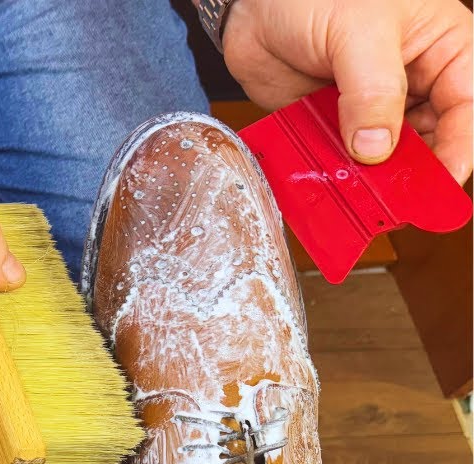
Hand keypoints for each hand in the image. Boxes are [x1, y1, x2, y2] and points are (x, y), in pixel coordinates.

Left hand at [222, 0, 472, 182]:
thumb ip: (372, 91)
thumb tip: (376, 148)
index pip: (466, 108)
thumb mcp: (359, 32)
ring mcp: (370, 106)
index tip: (441, 180)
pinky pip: (340, 158)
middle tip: (395, 199)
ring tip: (360, 194)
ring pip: (385, 156)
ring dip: (372, 178)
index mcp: (442, 49)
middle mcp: (412, 83)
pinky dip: (336, 173)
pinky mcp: (331, 124)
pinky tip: (328, 184)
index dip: (458, 148)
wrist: (254, 3)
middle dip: (413, 171)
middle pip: (429, 141)